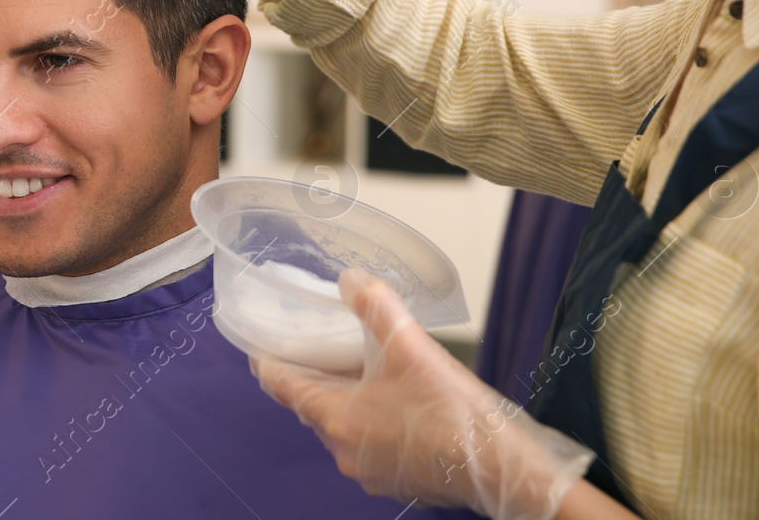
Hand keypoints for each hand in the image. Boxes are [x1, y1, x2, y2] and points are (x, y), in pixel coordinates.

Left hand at [249, 268, 593, 519]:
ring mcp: (371, 471)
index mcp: (338, 420)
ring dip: (347, 399)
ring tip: (362, 368)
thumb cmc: (452, 413)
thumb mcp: (408, 344)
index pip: (285, 388)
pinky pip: (370, 444)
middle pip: (313, 407)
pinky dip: (372, 419)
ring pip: (343, 426)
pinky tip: (395, 399)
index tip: (259, 350)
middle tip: (319, 347)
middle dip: (314, 377)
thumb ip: (374, 304)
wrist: (499, 465)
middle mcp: (346, 451)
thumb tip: (350, 280)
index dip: (269, 365)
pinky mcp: (398, 479)